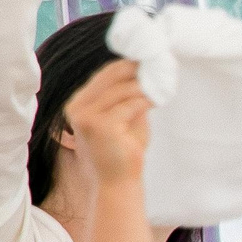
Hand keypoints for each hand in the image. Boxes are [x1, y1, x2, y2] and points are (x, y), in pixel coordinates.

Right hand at [62, 60, 150, 186]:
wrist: (117, 182)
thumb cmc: (123, 151)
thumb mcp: (125, 118)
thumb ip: (129, 97)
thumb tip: (146, 71)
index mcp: (79, 103)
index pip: (104, 75)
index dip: (127, 64)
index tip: (150, 60)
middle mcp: (77, 107)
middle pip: (112, 77)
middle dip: (138, 70)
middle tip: (161, 66)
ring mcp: (87, 116)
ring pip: (123, 89)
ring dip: (147, 85)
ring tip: (164, 85)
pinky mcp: (102, 125)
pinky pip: (131, 104)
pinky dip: (148, 100)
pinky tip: (159, 99)